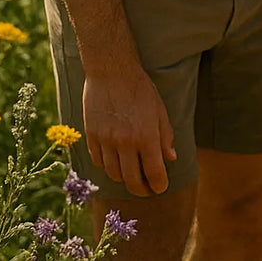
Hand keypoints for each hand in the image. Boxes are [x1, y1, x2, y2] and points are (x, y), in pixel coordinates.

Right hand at [82, 64, 176, 196]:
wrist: (111, 71)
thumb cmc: (140, 89)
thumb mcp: (159, 110)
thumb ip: (165, 136)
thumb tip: (170, 158)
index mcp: (146, 135)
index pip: (153, 172)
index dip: (159, 185)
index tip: (161, 188)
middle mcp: (125, 142)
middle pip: (132, 180)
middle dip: (142, 189)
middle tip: (147, 190)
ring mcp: (105, 140)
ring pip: (113, 174)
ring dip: (124, 179)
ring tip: (132, 176)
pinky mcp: (91, 136)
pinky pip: (98, 161)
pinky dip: (108, 167)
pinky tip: (116, 163)